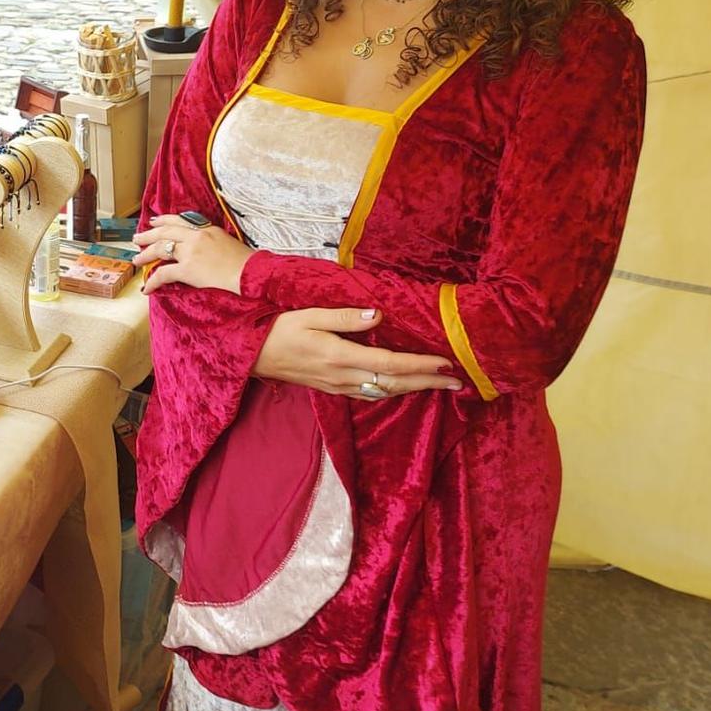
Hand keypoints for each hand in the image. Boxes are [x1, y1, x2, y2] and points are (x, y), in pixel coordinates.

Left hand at [133, 212, 254, 294]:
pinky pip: (163, 273)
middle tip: (137, 238)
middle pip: (165, 231)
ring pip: (160, 248)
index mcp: (207, 229)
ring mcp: (191, 251)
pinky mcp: (188, 269)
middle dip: (148, 235)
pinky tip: (147, 288)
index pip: (180, 220)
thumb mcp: (228, 243)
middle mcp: (197, 236)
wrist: (252, 275)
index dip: (164, 220)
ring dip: (146, 254)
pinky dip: (152, 281)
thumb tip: (202, 248)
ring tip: (137, 260)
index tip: (154, 221)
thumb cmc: (246, 264)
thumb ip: (212, 241)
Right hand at [253, 308, 460, 395]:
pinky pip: (370, 394)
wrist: (251, 355)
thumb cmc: (278, 329)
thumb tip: (377, 316)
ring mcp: (338, 387)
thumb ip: (344, 317)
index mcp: (341, 357)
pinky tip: (402, 388)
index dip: (421, 365)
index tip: (447, 363)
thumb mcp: (309, 315)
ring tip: (438, 385)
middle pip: (395, 384)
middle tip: (458, 380)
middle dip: (428, 382)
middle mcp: (343, 377)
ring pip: (385, 392)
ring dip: (414, 389)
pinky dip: (392, 392)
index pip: (392, 364)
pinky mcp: (332, 389)